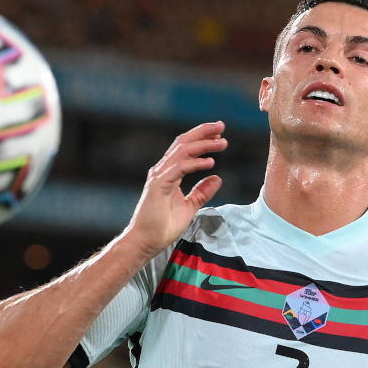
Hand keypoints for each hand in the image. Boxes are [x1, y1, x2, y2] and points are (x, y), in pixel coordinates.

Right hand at [124, 121, 227, 257]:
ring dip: (203, 145)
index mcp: (169, 173)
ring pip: (182, 151)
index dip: (202, 139)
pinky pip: (179, 168)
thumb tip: (217, 178)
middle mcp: (163, 170)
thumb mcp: (189, 207)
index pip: (186, 149)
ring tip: (222, 142)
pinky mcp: (159, 185)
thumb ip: (201, 192)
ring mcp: (159, 176)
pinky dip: (195, 163)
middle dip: (203, 132)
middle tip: (221, 126)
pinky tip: (210, 162)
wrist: (145, 241)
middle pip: (183, 143)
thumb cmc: (162, 227)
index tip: (219, 135)